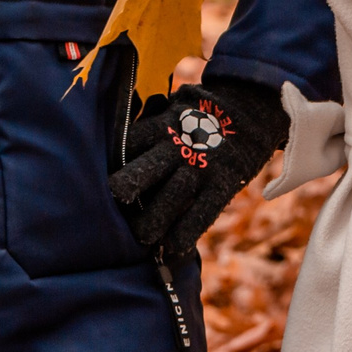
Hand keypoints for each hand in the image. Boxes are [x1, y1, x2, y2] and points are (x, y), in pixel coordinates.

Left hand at [108, 77, 289, 256]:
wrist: (252, 104)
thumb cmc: (201, 112)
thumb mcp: (174, 106)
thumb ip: (150, 124)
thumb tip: (116, 140)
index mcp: (162, 125)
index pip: (130, 144)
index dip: (114, 165)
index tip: (99, 183)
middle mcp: (179, 146)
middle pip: (146, 169)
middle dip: (127, 188)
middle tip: (113, 206)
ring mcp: (203, 165)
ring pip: (173, 196)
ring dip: (154, 220)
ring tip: (141, 237)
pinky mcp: (224, 182)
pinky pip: (203, 211)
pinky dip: (187, 231)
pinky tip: (174, 247)